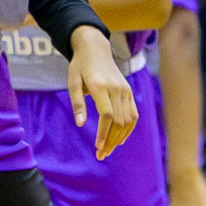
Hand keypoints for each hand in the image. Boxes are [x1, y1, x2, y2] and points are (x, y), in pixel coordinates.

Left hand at [67, 26, 136, 159]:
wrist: (96, 50)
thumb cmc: (80, 67)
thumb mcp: (72, 82)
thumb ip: (77, 103)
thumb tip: (80, 124)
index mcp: (100, 86)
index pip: (106, 115)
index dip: (103, 132)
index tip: (97, 147)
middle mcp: (116, 89)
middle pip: (118, 120)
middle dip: (111, 140)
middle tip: (101, 155)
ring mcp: (125, 90)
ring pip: (128, 119)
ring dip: (120, 137)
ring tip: (109, 149)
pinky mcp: (129, 92)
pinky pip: (133, 113)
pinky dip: (129, 128)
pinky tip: (120, 139)